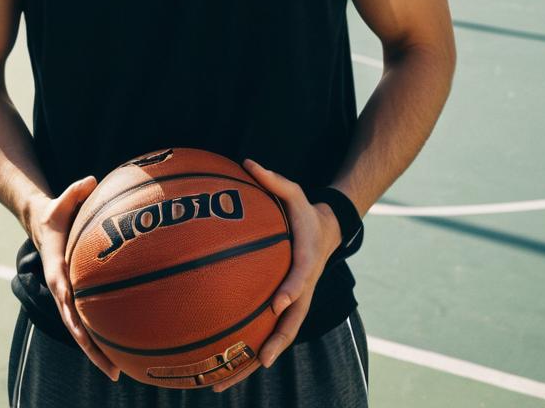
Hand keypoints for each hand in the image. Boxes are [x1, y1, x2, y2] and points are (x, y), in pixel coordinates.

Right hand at [29, 176, 120, 381]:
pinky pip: (92, 319)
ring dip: (97, 351)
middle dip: (91, 347)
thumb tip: (89, 180)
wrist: (41, 225)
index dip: (72, 309)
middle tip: (110, 369)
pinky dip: (103, 336)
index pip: (63, 291)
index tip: (83, 326)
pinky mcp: (78, 297)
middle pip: (74, 324)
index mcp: (56, 268)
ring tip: (117, 373)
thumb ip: (74, 191)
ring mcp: (69, 296)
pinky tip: (123, 350)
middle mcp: (62, 288)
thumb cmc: (56, 212)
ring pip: (82, 330)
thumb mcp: (61, 200)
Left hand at [210, 159, 341, 393]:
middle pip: (290, 323)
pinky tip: (218, 368)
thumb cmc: (303, 212)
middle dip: (274, 345)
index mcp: (305, 262)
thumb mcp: (294, 192)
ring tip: (224, 383)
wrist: (326, 232)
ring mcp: (294, 303)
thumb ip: (273, 179)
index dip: (291, 290)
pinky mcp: (282, 308)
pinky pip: (264, 331)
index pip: (301, 279)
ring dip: (254, 361)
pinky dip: (246, 352)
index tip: (278, 302)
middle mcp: (301, 290)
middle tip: (257, 361)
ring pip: (276, 338)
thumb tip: (248, 162)